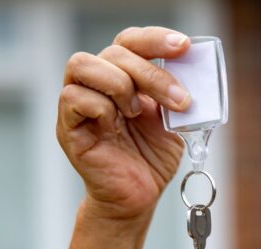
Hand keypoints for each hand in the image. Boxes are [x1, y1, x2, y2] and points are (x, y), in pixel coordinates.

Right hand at [57, 26, 191, 220]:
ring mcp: (78, 104)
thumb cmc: (151, 158)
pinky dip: (101, 106)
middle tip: (179, 100)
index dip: (155, 38)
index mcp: (123, 76)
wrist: (138, 198)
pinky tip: (117, 125)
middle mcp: (97, 84)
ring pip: (83, 64)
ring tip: (137, 113)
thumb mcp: (172, 122)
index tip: (183, 46)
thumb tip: (192, 75)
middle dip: (151, 72)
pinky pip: (73, 97)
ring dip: (120, 84)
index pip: (130, 41)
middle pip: (114, 51)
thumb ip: (176, 96)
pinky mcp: (68, 128)